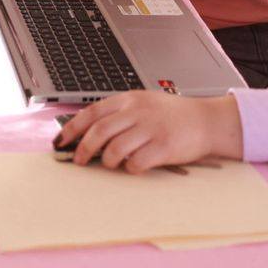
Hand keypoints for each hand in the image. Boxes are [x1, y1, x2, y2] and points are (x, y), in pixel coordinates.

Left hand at [56, 93, 243, 173]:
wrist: (207, 120)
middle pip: (99, 131)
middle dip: (83, 149)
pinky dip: (130, 168)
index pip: (92, 113)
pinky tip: (134, 166)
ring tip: (111, 164)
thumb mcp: (144, 104)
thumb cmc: (172, 115)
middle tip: (79, 161)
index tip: (61, 142)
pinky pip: (137, 162)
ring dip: (107, 161)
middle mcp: (138, 111)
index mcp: (129, 99)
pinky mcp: (164, 146)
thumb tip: (88, 133)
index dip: (72, 128)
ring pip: (115, 148)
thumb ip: (120, 114)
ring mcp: (151, 128)